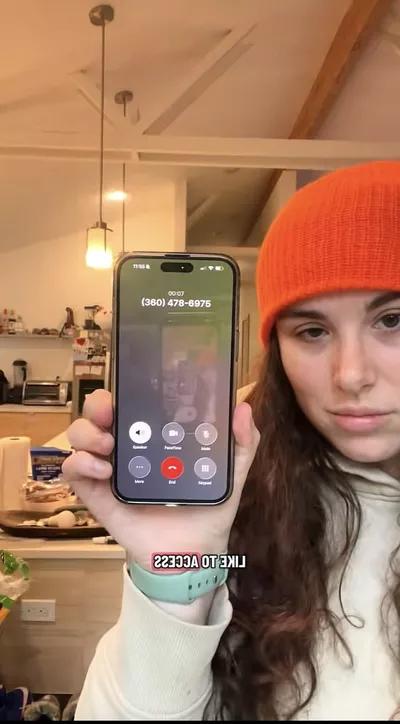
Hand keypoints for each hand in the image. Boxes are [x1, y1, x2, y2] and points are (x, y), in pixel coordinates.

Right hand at [62, 390, 259, 570]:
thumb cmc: (207, 509)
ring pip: (80, 435)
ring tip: (108, 444)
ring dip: (87, 432)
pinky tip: (103, 471)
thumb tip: (243, 408)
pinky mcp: (97, 494)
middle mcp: (127, 446)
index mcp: (155, 435)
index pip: (133, 401)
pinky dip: (81, 464)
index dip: (127, 388)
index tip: (135, 387)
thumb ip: (242, 442)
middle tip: (111, 413)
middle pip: (99, 412)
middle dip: (99, 404)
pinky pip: (74, 471)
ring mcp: (108, 469)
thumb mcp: (231, 473)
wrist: (193, 554)